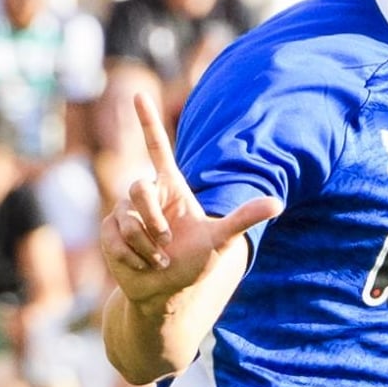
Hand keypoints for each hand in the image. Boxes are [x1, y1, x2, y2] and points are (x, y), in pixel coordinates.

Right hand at [101, 93, 281, 308]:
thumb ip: (243, 217)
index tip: (138, 93)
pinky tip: (142, 265)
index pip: (156, 147)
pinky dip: (133, 256)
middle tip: (167, 242)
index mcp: (170, 187)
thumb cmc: (194, 263)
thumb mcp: (220, 240)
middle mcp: (146, 195)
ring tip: (158, 259)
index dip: (146, 121)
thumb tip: (278, 203)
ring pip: (128, 217)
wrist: (165, 293)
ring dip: (147, 245)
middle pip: (138, 187)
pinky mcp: (109, 232)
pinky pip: (115, 236)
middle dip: (153, 219)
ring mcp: (124, 213)